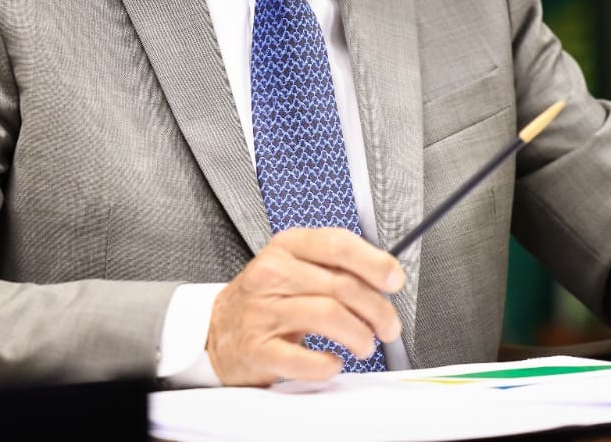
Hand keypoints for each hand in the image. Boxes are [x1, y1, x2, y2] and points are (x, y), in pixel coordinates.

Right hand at [206, 228, 404, 385]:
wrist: (216, 331)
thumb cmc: (267, 299)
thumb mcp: (295, 267)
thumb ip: (336, 267)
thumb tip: (386, 276)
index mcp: (287, 247)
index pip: (337, 244)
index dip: (374, 262)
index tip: (394, 280)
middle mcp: (272, 274)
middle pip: (341, 285)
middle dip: (377, 309)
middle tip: (388, 326)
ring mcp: (262, 311)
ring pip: (328, 316)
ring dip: (359, 335)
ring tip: (365, 345)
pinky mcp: (257, 348)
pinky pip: (303, 358)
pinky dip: (327, 365)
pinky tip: (333, 363)